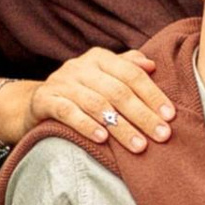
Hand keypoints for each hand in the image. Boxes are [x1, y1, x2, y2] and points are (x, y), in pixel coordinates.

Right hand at [32, 45, 173, 152]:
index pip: (131, 74)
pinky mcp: (44, 100)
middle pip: (117, 91)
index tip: (170, 116)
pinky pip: (67, 112)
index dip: (153, 94)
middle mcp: (80, 66)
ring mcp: (61, 82)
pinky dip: (86, 125)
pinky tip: (102, 139)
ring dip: (120, 127)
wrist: (34, 103)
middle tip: (161, 136)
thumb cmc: (80, 92)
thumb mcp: (103, 77)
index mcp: (99, 58)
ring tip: (139, 146)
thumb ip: (127, 68)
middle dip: (142, 115)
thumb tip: (152, 65)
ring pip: (96, 104)